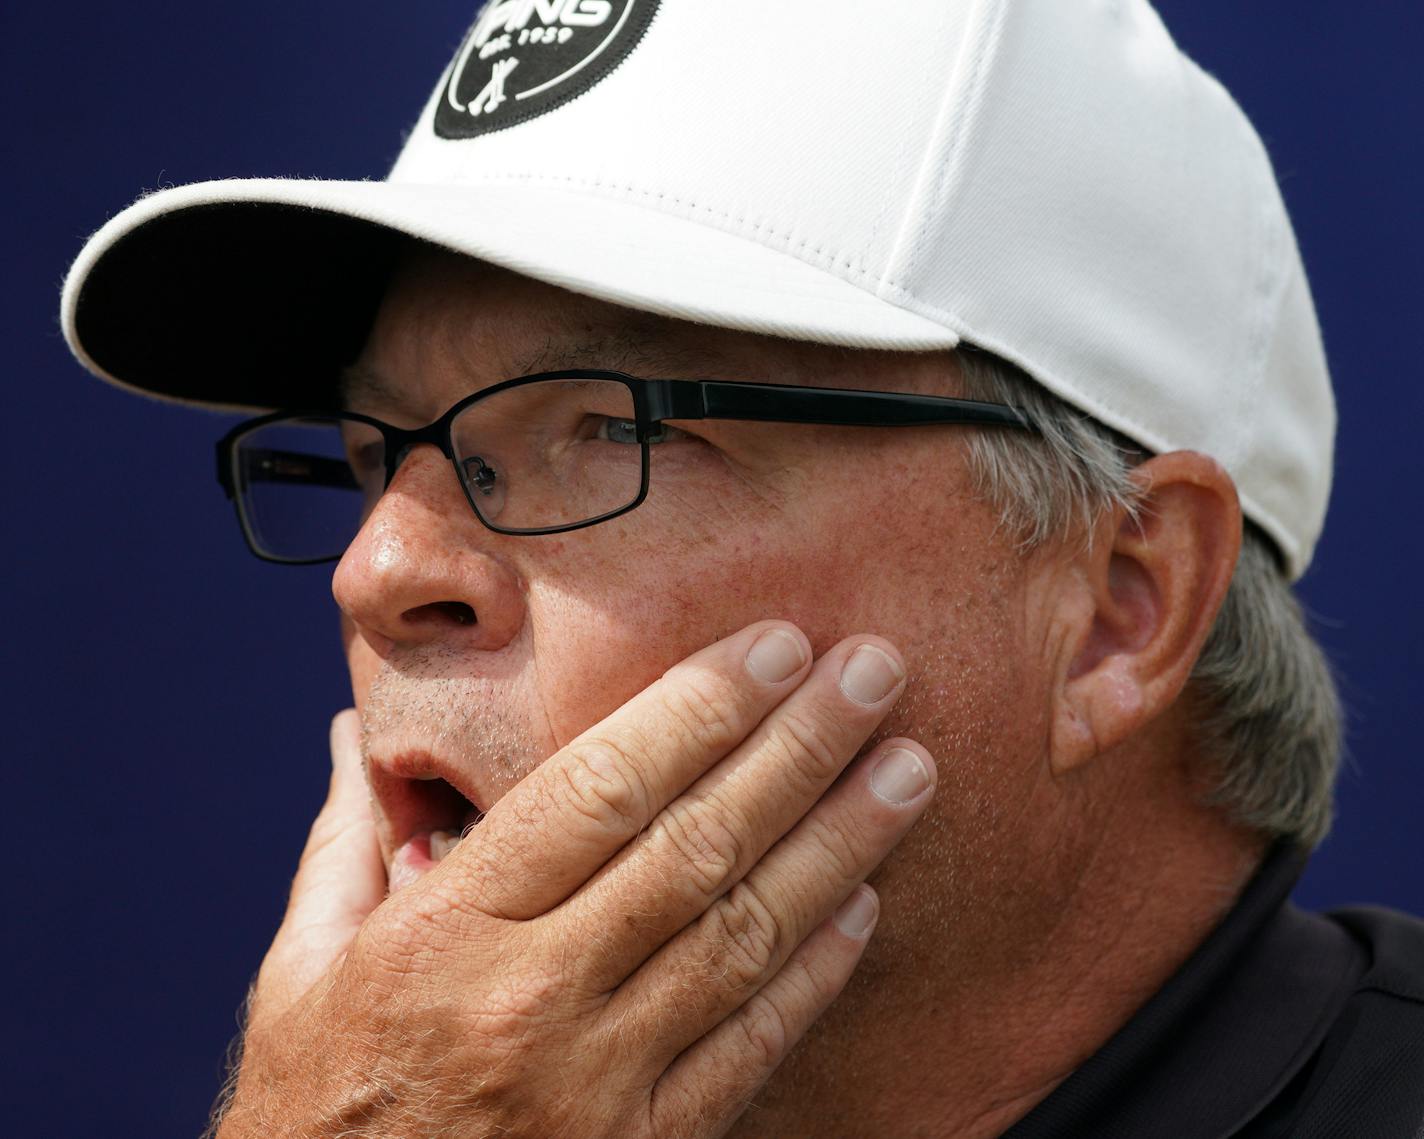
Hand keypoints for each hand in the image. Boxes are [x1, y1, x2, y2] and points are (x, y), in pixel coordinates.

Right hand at [215, 622, 935, 1137]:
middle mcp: (536, 997)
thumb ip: (346, 848)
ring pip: (746, 934)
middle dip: (798, 747)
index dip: (699, 707)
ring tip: (906, 769)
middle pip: (697, 845)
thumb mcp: (302, 972)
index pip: (602, 790)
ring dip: (838, 843)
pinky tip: (866, 900)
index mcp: (450, 933)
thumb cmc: (320, 1112)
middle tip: (874, 673)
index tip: (774, 647)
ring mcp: (602, 1081)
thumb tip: (353, 743)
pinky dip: (817, 968)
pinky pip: (753, 1044)